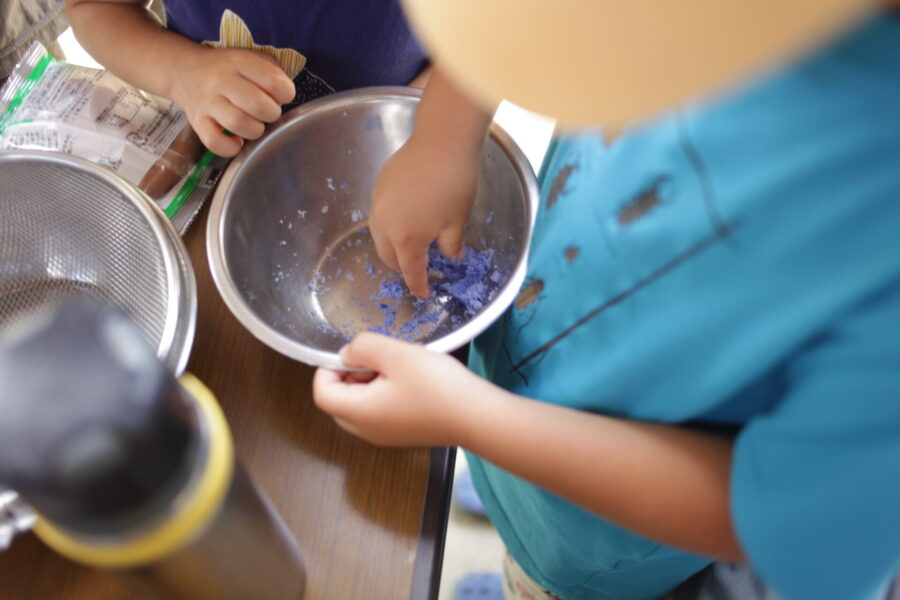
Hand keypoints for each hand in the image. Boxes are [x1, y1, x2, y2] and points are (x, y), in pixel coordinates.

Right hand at [168, 47, 294, 156]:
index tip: (280, 96)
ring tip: (253, 125)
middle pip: (257, 104)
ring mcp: (207, 102)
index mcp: (239, 62)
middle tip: (266, 113)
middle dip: (271, 114)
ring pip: (238, 123)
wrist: (184, 71)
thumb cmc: (228, 70)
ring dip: (255, 130)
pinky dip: (231, 148)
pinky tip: (237, 141)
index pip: (274, 81)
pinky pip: (215, 142)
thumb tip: (285, 96)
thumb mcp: (251, 58)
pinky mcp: (197, 122)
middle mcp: (220, 80)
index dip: (286, 93)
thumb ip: (272, 72)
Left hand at [312, 333, 483, 446]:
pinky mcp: (402, 435)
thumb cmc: (437, 386)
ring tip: (397, 367)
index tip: (356, 352)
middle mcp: (366, 431)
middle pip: (338, 401)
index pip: (322, 392)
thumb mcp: (397, 354)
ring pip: (358, 407)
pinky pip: (378, 413)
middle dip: (350, 375)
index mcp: (358, 413)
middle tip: (377, 359)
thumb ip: (363, 347)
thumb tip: (346, 353)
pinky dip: (383, 394)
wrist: (477, 417)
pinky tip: (410, 381)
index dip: (329, 368)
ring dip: (368, 383)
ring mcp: (384, 436)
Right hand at [369, 132, 478, 297]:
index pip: (410, 271)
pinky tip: (407, 219)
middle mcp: (385, 225)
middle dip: (402, 267)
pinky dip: (390, 226)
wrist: (441, 142)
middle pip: (388, 257)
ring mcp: (378, 205)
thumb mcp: (457, 221)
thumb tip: (454, 257)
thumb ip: (452, 245)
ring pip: (379, 237)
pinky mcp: (379, 187)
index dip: (418, 285)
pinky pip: (380, 216)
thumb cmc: (454, 183)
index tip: (423, 294)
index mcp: (407, 239)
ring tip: (411, 245)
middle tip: (419, 269)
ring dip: (392, 247)